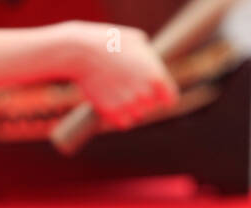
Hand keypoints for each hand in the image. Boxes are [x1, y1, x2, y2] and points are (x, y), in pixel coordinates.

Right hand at [63, 21, 177, 129]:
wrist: (80, 52)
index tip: (155, 95)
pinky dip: (117, 116)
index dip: (162, 97)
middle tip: (127, 87)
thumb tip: (152, 64)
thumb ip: (148, 56)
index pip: (170, 100)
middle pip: (151, 108)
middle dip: (142, 100)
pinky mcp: (111, 113)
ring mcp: (128, 105)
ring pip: (137, 116)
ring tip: (116, 92)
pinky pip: (122, 123)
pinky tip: (109, 101)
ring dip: (130, 109)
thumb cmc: (108, 41)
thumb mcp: (136, 40)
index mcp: (156, 77)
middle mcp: (145, 94)